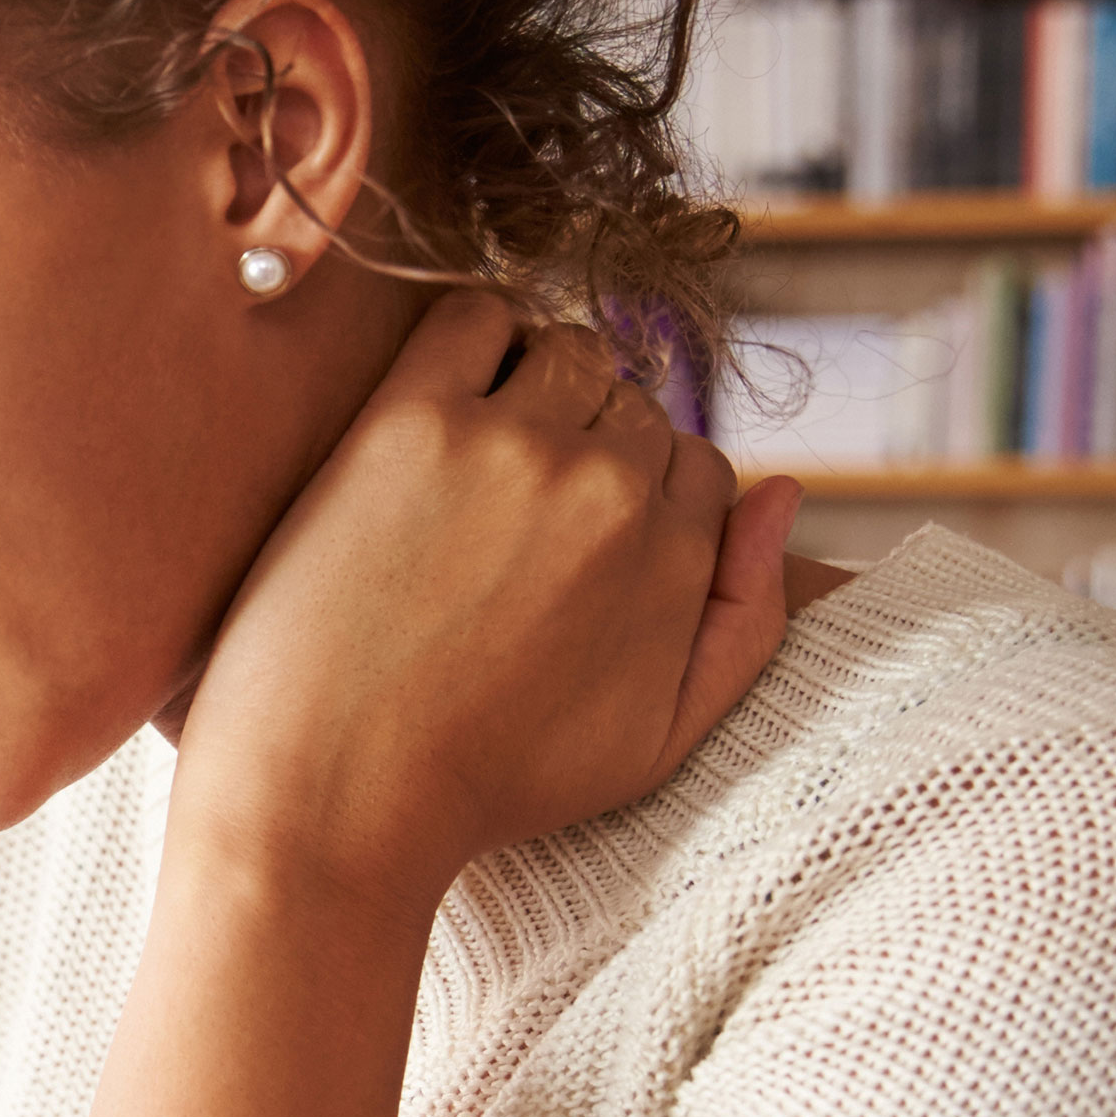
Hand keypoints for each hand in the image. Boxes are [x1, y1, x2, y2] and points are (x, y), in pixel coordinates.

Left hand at [178, 293, 800, 905]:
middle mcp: (610, 486)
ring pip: (566, 351)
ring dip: (536, 383)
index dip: (639, 495)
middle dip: (590, 442)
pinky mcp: (406, 424)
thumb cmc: (487, 783)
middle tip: (512, 509)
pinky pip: (469, 317)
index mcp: (676, 555)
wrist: (332, 800)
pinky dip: (471, 335)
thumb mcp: (658, 741)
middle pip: (633, 405)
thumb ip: (746, 620)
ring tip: (478, 457)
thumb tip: (783, 490)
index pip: (697, 464)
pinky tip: (440, 398)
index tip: (571, 539)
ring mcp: (510, 446)